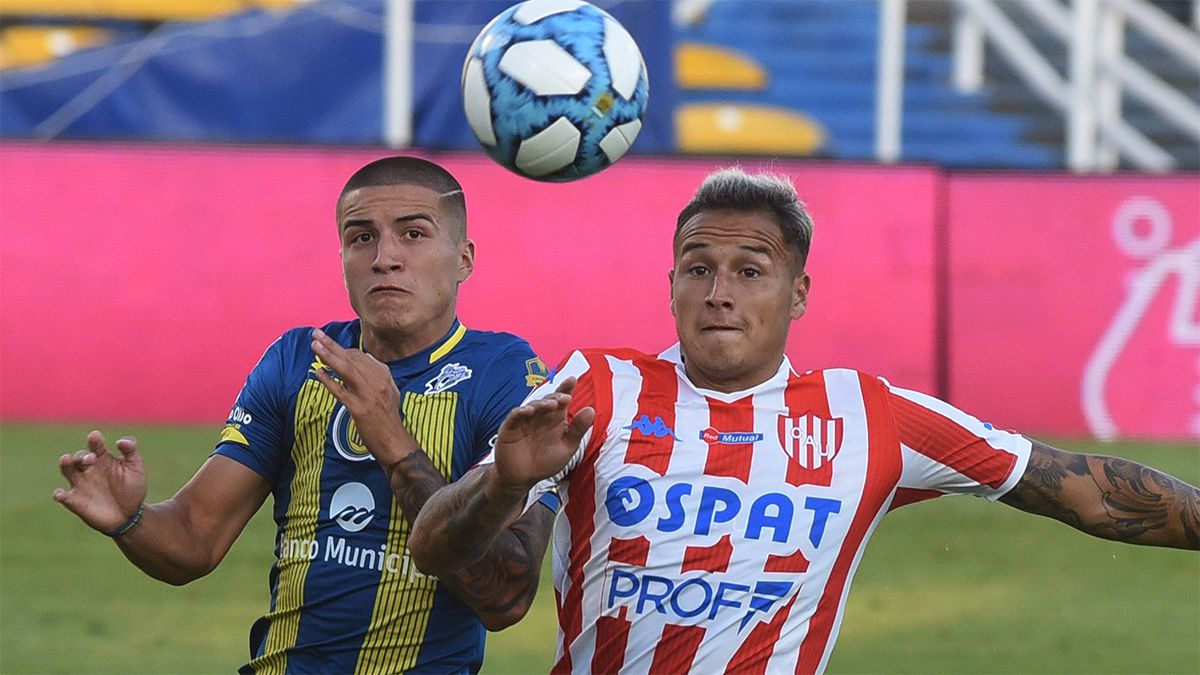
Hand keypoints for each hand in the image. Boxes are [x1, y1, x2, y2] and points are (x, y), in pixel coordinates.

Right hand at [53, 430, 146, 532]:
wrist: (129, 514)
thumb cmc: (132, 487)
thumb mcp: (136, 468)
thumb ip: (131, 451)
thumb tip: (120, 441)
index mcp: (103, 458)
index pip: (96, 446)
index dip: (95, 440)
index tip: (95, 436)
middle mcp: (88, 468)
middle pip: (80, 457)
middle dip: (83, 456)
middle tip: (91, 459)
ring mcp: (81, 484)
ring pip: (67, 470)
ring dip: (65, 465)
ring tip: (66, 459)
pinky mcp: (75, 501)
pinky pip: (64, 496)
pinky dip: (60, 495)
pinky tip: (60, 494)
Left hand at [310, 328, 417, 468]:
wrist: (394, 441)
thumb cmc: (389, 418)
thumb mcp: (391, 390)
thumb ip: (379, 373)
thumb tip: (366, 357)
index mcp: (384, 375)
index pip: (360, 356)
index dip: (342, 349)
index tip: (327, 343)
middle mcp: (377, 382)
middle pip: (352, 359)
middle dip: (332, 345)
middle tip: (315, 334)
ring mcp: (368, 394)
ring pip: (346, 370)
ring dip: (328, 356)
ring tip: (314, 345)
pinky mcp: (359, 408)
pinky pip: (340, 391)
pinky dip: (328, 380)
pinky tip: (318, 372)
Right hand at [490, 377, 594, 495]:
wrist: (522, 478)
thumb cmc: (545, 462)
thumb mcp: (566, 448)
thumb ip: (578, 430)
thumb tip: (591, 410)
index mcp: (555, 419)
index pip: (561, 400)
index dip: (566, 388)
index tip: (573, 380)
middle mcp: (540, 416)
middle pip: (548, 400)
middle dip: (556, 397)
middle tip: (565, 399)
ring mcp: (524, 420)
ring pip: (532, 406)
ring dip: (542, 404)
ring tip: (551, 405)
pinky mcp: (510, 427)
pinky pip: (514, 416)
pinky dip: (520, 412)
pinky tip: (528, 411)